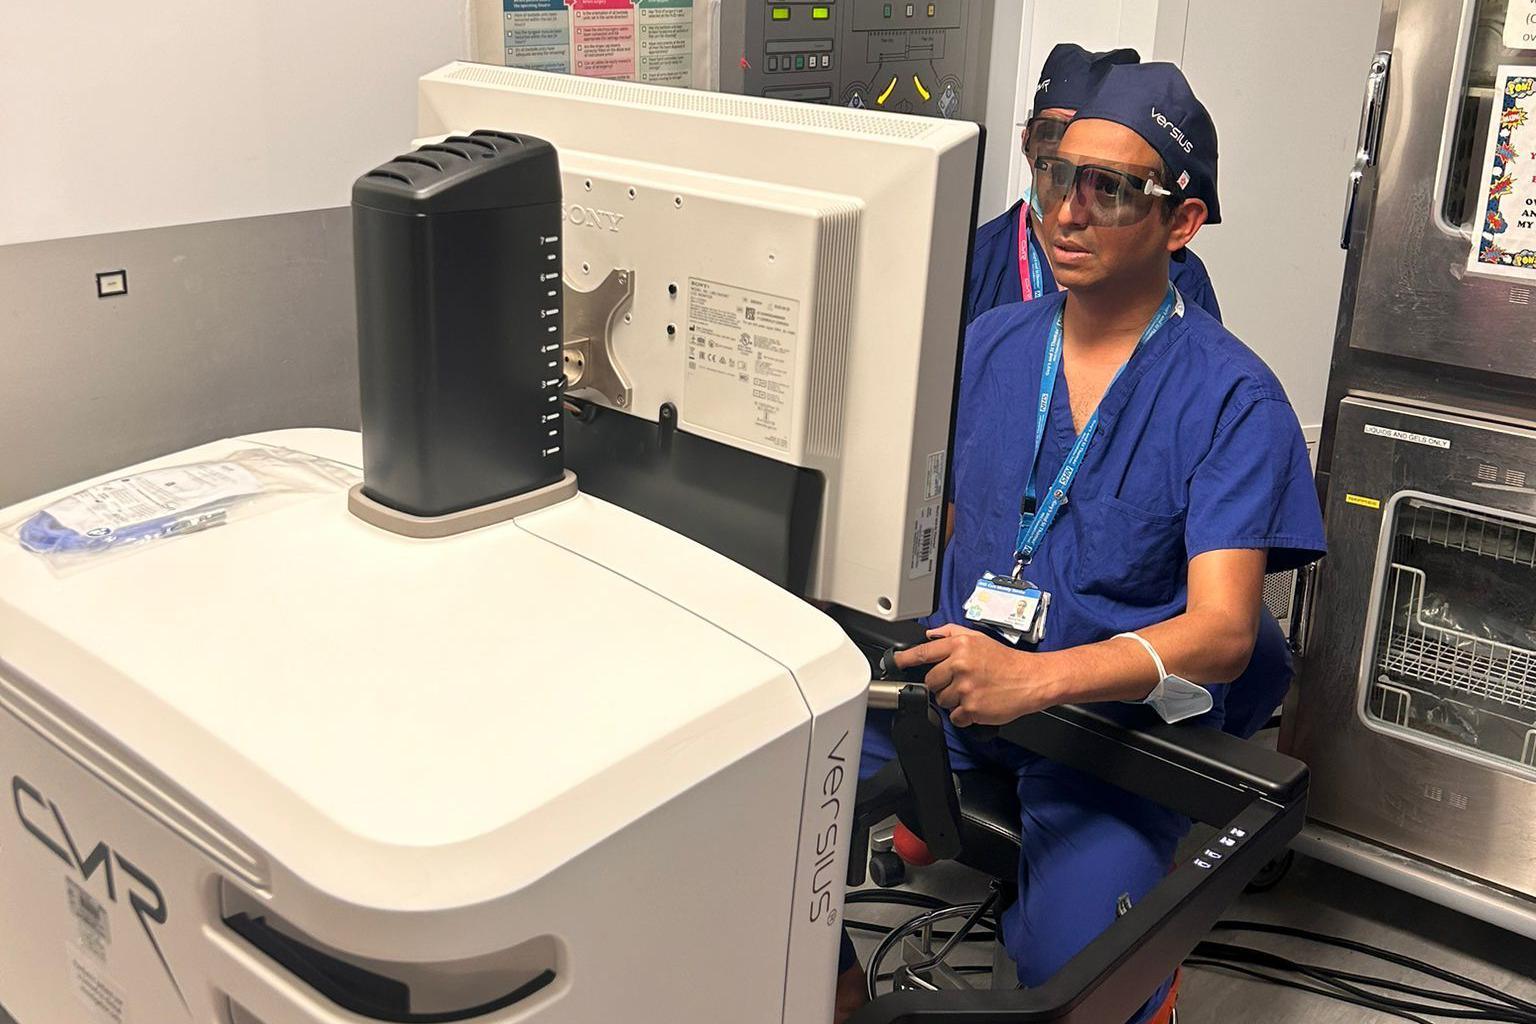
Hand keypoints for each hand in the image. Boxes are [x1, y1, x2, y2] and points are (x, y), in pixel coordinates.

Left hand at [891, 624, 1060, 726]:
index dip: (905, 659)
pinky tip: (978, 704)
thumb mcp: (978, 638)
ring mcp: (965, 688)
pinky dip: (964, 715)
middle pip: (930, 681)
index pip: (923, 652)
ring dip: (953, 700)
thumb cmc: (1006, 661)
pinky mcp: (972, 708)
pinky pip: (955, 717)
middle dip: (941, 684)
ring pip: (941, 700)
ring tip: (973, 692)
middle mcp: (960, 665)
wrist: (1031, 679)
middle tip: (960, 682)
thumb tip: (929, 635)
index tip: (894, 663)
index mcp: (959, 646)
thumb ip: (951, 633)